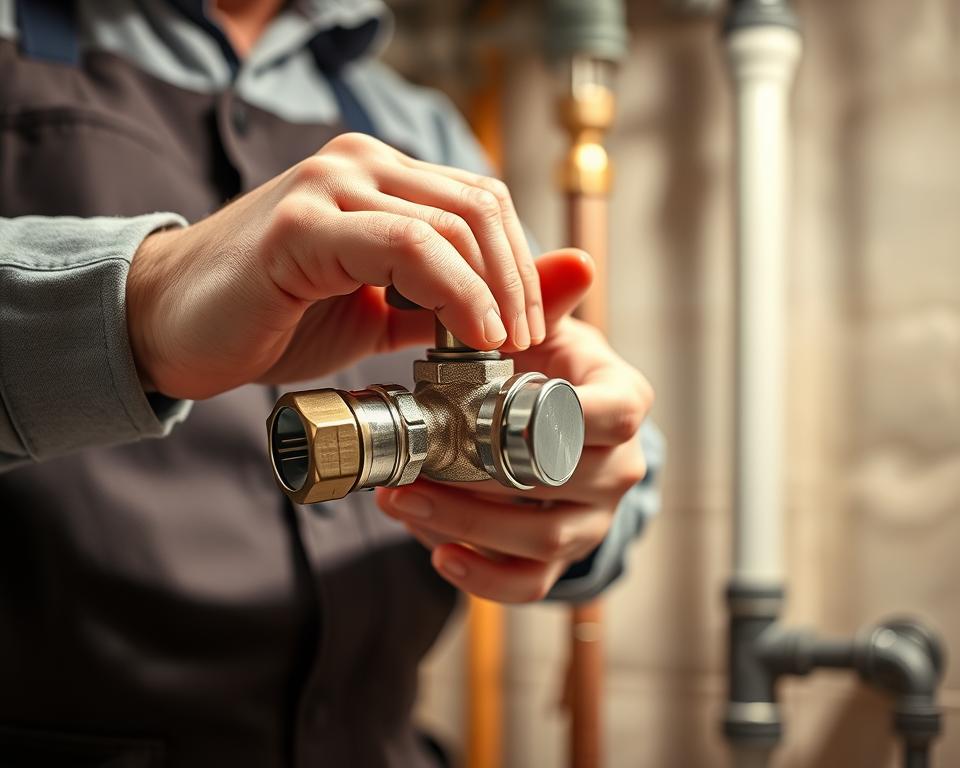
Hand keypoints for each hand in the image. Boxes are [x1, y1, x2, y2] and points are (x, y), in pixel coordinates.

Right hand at [126, 132, 544, 397]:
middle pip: (479, 206)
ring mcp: (326, 185)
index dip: (522, 265)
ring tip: (500, 346)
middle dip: (519, 282)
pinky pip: (404, 247)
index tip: (530, 329)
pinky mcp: (299, 223)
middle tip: (524, 343)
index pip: (482, 201)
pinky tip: (468, 336)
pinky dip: (453, 293)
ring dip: (494, 292)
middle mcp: (357, 163)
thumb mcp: (390, 313)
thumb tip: (562, 283)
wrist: (170, 330)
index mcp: (378, 176)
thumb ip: (462, 299)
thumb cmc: (277, 320)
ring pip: (450, 223)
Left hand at [377, 250, 653, 602]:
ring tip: (405, 502)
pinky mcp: (562, 557)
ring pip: (544, 537)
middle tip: (416, 465)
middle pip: (565, 483)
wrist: (549, 423)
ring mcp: (593, 518)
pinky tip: (439, 555)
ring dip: (469, 524)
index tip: (492, 416)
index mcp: (623, 402)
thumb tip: (576, 262)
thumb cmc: (544, 369)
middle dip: (486, 477)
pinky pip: (532, 582)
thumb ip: (547, 300)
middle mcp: (621, 467)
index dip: (560, 419)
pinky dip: (485, 577)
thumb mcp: (544, 329)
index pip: (615, 416)